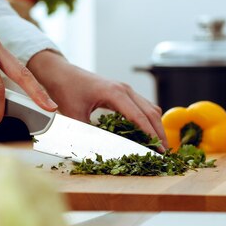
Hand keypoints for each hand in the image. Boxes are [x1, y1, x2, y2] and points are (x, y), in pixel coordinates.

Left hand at [27, 51, 167, 150]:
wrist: (60, 72)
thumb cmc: (66, 90)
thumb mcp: (73, 115)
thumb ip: (86, 134)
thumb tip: (97, 152)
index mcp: (115, 93)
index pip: (140, 117)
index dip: (151, 135)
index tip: (159, 150)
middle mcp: (124, 89)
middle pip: (151, 112)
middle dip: (160, 133)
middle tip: (165, 152)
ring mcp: (125, 89)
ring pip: (149, 108)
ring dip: (156, 126)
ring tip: (159, 145)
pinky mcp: (122, 92)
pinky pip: (142, 106)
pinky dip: (148, 120)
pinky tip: (147, 134)